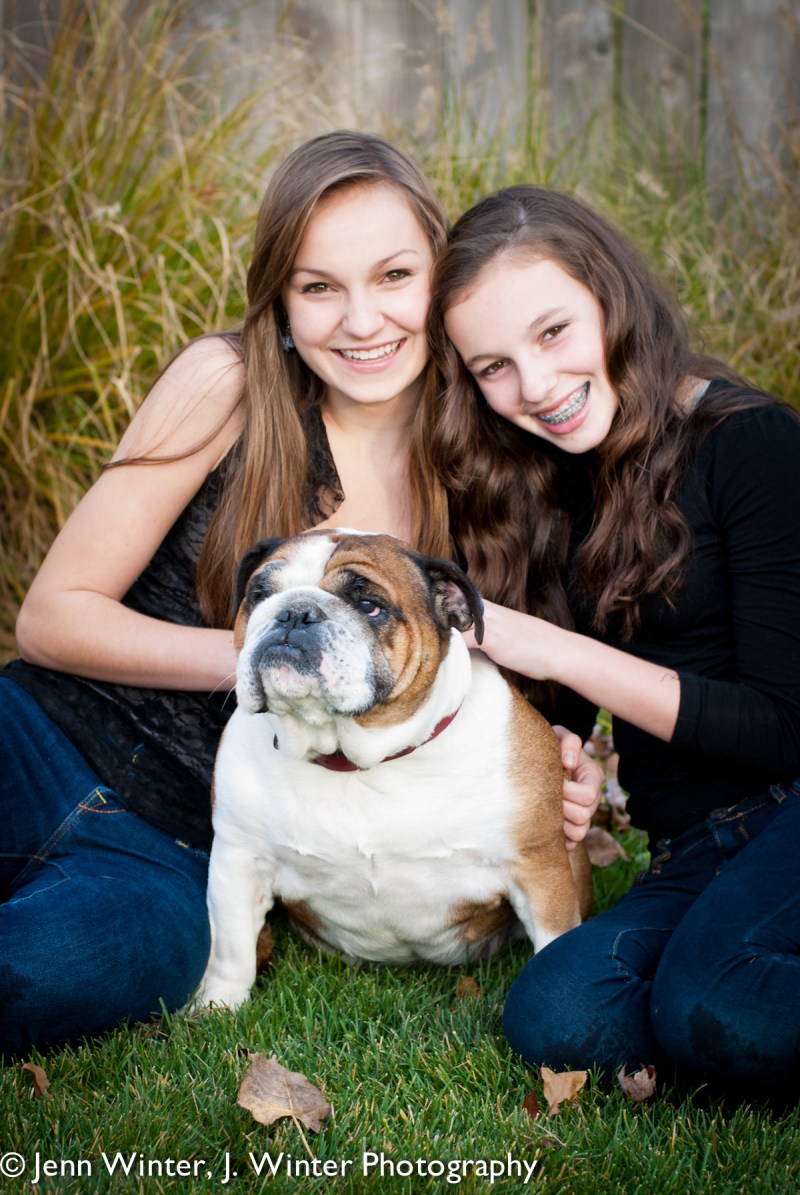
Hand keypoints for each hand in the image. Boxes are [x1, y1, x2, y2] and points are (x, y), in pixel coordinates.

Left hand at [552, 725, 603, 850]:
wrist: (543, 759)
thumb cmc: (553, 746)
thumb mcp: (560, 735)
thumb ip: (569, 741)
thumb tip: (569, 762)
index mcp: (593, 777)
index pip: (589, 795)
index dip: (569, 792)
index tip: (555, 782)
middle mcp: (592, 799)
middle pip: (584, 816)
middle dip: (561, 808)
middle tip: (545, 797)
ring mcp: (584, 815)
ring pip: (579, 832)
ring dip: (560, 824)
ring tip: (546, 810)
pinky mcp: (573, 827)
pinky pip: (572, 842)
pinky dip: (560, 838)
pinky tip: (547, 825)